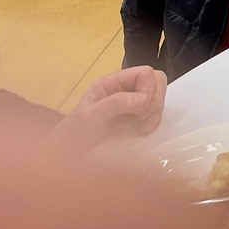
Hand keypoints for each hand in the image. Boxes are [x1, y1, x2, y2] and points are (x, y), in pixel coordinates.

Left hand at [51, 65, 167, 150]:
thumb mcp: (90, 117)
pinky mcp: (138, 118)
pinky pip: (156, 113)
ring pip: (159, 97)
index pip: (145, 73)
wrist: (70, 156)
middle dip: (155, 100)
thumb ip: (115, 103)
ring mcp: (133, 104)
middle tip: (144, 117)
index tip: (142, 107)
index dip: (149, 87)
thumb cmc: (75, 134)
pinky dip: (154, 121)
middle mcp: (125, 89)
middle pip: (157, 82)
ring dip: (155, 112)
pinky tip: (142, 130)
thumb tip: (144, 98)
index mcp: (113, 82)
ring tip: (142, 127)